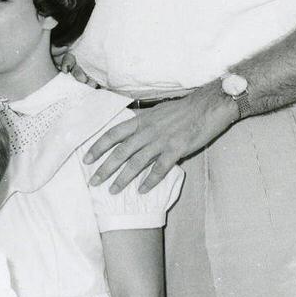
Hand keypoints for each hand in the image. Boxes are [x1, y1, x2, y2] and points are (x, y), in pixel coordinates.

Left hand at [83, 85, 237, 192]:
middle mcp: (148, 131)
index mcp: (141, 121)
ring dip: (123, 178)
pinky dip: (150, 180)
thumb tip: (129, 130)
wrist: (209, 105)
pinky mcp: (177, 149)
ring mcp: (162, 141)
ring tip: (112, 190)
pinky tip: (141, 190)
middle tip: (93, 182)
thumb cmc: (183, 109)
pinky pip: (160, 168)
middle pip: (120, 151)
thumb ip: (142, 122)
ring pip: (136, 162)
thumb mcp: (157, 112)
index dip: (98, 147)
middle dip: (105, 168)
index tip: (86, 159)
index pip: (113, 134)